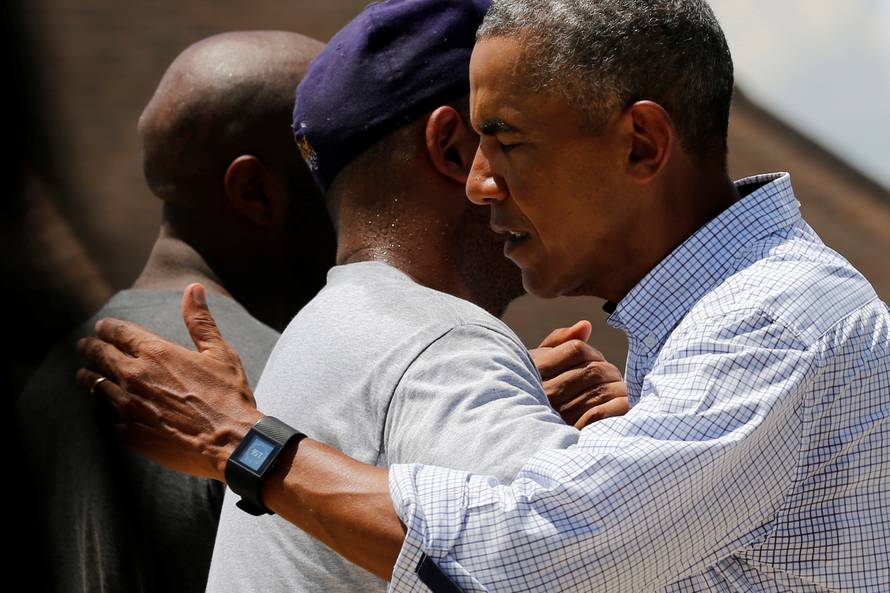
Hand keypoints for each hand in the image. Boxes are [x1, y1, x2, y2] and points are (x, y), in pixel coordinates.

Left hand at [76, 283, 261, 480]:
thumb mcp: (220, 353)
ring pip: (96, 386)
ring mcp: (128, 407)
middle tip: (84, 345)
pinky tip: (103, 408)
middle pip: (100, 356)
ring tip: (84, 375)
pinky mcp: (129, 433)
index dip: (107, 327)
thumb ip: (200, 321)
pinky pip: (105, 417)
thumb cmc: (228, 397)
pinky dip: (102, 408)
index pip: (119, 332)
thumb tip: (193, 289)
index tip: (101, 326)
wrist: (230, 443)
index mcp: (156, 353)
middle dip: (90, 347)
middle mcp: (135, 377)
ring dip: (88, 377)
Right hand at [530, 321, 628, 427]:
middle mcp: (545, 392)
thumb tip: (586, 325)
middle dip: (610, 371)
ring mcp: (558, 414)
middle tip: (613, 378)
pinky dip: (618, 407)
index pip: (577, 349)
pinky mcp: (572, 432)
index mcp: (536, 370)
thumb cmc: (533, 389)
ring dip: (619, 389)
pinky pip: (603, 414)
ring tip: (619, 392)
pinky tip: (620, 407)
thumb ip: (560, 341)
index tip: (596, 361)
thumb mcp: (538, 362)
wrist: (520, 432)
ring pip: (602, 391)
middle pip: (593, 370)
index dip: (594, 352)